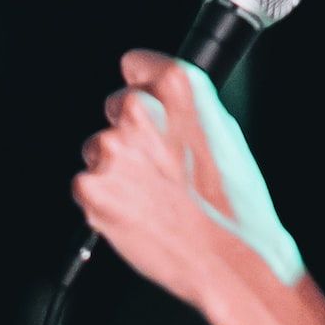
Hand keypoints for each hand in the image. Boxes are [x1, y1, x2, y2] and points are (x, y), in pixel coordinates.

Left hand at [72, 49, 303, 310]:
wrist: (230, 260)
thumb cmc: (235, 204)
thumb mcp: (224, 133)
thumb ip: (184, 107)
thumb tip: (160, 102)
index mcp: (178, 86)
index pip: (135, 64)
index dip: (144, 87)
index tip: (152, 105)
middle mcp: (140, 109)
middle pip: (117, 105)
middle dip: (132, 131)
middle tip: (161, 165)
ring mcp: (112, 148)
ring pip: (100, 147)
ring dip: (118, 167)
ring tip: (156, 196)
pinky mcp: (91, 187)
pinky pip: (88, 184)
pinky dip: (106, 199)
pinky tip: (140, 213)